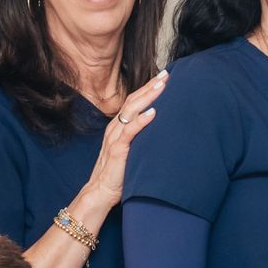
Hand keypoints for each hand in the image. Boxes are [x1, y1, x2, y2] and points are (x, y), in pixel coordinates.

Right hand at [86, 70, 168, 202]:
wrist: (101, 192)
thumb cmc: (119, 174)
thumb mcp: (132, 152)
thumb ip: (141, 140)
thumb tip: (161, 132)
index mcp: (119, 127)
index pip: (134, 102)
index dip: (148, 89)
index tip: (164, 78)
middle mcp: (116, 128)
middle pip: (134, 101)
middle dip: (150, 86)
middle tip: (166, 75)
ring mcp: (115, 137)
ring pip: (131, 110)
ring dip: (148, 97)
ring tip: (162, 86)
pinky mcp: (117, 150)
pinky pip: (130, 131)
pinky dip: (141, 121)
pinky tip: (153, 112)